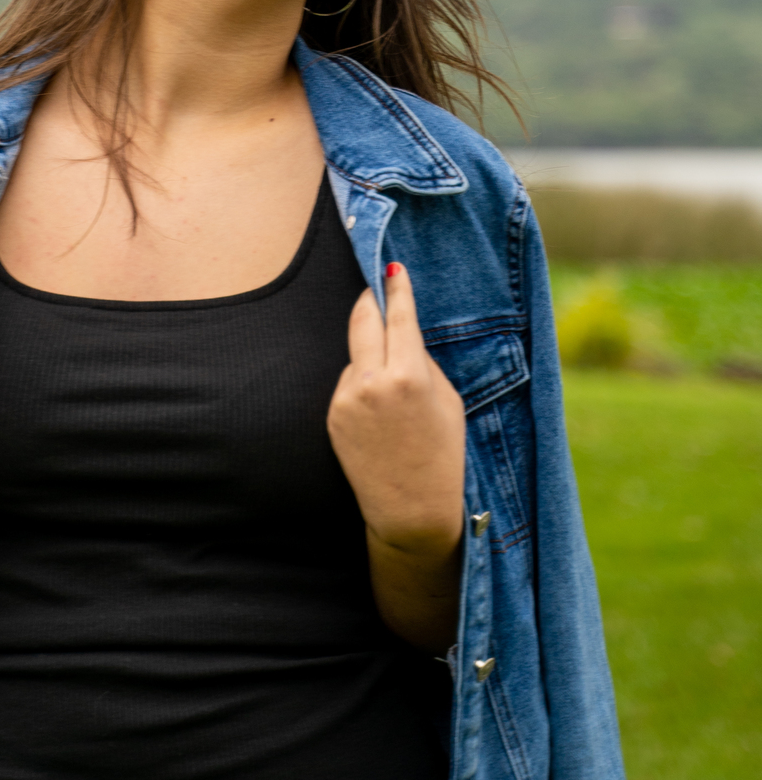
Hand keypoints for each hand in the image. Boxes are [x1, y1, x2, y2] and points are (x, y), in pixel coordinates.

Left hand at [327, 261, 464, 649]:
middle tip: (377, 291)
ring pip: (356, 355)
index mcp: (406, 375)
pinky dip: (362, 384)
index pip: (397, 316)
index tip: (392, 268)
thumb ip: (421, 361)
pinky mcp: (331, 416)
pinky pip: (348, 384)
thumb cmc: (442, 455)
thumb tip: (400, 333)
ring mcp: (345, 400)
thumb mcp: (446, 400)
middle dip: (370, 303)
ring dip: (370, 355)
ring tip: (396, 390)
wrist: (411, 511)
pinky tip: (380, 413)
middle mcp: (369, 382)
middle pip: (362, 321)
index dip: (395, 289)